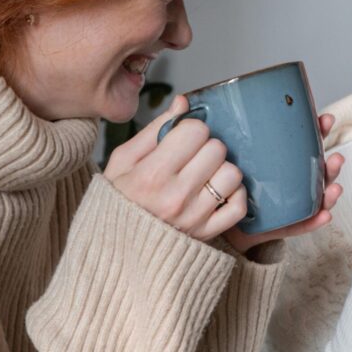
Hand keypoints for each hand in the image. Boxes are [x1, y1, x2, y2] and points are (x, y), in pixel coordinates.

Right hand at [104, 95, 246, 240]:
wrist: (113, 248)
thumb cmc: (118, 200)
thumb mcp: (123, 160)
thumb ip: (155, 128)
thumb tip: (183, 102)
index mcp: (152, 174)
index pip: (196, 131)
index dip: (190, 130)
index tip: (181, 139)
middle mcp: (176, 196)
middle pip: (217, 149)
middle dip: (206, 147)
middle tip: (191, 157)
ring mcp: (195, 217)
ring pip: (232, 174)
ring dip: (220, 170)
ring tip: (203, 175)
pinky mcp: (207, 234)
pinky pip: (239, 206)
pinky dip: (234, 196)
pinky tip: (217, 192)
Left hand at [223, 113, 344, 253]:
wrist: (212, 216)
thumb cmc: (221, 179)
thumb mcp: (223, 153)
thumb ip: (219, 131)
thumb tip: (186, 98)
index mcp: (281, 161)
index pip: (304, 144)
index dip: (318, 132)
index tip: (325, 120)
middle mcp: (290, 182)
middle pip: (318, 172)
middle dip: (331, 165)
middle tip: (336, 158)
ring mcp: (289, 205)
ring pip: (316, 198)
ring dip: (330, 193)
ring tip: (335, 188)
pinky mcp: (281, 226)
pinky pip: (301, 224)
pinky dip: (315, 221)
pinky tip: (324, 216)